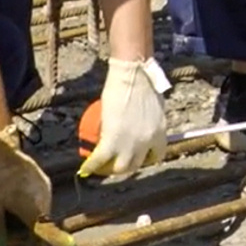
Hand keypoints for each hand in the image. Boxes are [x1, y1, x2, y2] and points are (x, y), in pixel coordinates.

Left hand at [0, 127, 52, 245]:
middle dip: (33, 238)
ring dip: (34, 225)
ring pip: (44, 215)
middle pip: (44, 225)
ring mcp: (46, 188)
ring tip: (18, 232)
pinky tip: (21, 213)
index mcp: (33, 206)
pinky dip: (34, 213)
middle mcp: (45, 198)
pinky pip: (43, 204)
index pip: (46, 233)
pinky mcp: (44, 183)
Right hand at [76, 57, 169, 178]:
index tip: (138, 157)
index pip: (156, 155)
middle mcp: (148, 142)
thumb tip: (145, 120)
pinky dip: (92, 166)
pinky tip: (85, 168)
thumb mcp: (155, 105)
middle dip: (127, 167)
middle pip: (137, 164)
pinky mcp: (112, 140)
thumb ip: (151, 117)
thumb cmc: (143, 81)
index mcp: (160, 133)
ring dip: (110, 170)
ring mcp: (131, 143)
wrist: (131, 75)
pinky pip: (100, 159)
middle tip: (116, 163)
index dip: (146, 159)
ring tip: (102, 167)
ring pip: (120, 167)